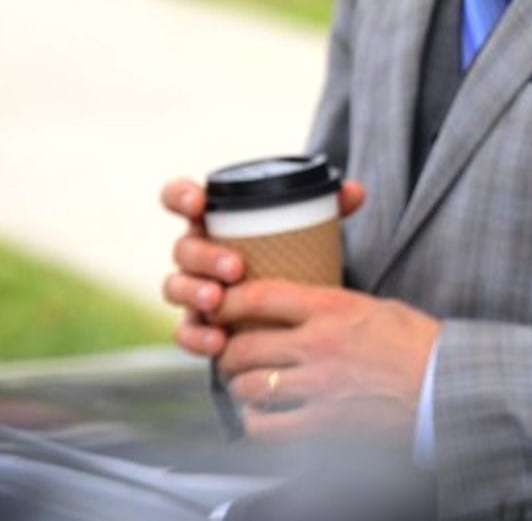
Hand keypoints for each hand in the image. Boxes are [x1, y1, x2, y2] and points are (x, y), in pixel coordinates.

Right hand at [158, 175, 364, 358]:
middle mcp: (196, 252)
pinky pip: (185, 331)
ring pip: (176, 287)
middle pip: (183, 249)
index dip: (181, 195)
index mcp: (212, 220)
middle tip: (235, 267)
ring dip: (194, 293)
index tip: (199, 203)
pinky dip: (197, 336)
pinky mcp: (197, 323)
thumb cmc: (291, 252)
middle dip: (204, 257)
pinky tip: (218, 341)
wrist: (291, 304)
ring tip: (219, 301)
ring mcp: (192, 288)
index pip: (179, 198)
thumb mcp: (308, 228)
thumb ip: (328, 206)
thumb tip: (355, 191)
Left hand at [212, 282, 437, 442]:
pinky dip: (256, 422)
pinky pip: (265, 426)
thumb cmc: (420, 346)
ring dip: (241, 387)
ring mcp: (319, 386)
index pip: (260, 296)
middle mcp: (319, 344)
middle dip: (228, 352)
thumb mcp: (375, 307)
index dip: (228, 302)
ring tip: (248, 385)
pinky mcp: (323, 423)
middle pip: (242, 345)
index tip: (219, 307)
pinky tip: (263, 417)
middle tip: (231, 354)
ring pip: (248, 386)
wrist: (448, 386)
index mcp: (333, 307)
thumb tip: (297, 309)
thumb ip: (331, 307)